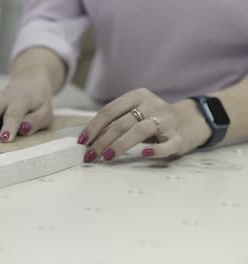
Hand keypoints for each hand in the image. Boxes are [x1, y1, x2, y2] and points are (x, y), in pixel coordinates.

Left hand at [78, 88, 211, 161]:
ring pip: (139, 131)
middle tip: (90, 155)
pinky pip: (166, 144)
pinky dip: (156, 150)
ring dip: (120, 145)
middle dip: (102, 140)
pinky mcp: (179, 137)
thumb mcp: (136, 112)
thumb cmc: (155, 119)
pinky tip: (144, 154)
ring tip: (106, 157)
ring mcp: (167, 121)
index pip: (109, 110)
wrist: (193, 120)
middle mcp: (152, 105)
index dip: (93, 127)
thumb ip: (116, 120)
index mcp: (138, 96)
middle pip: (121, 123)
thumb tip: (88, 138)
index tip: (82, 141)